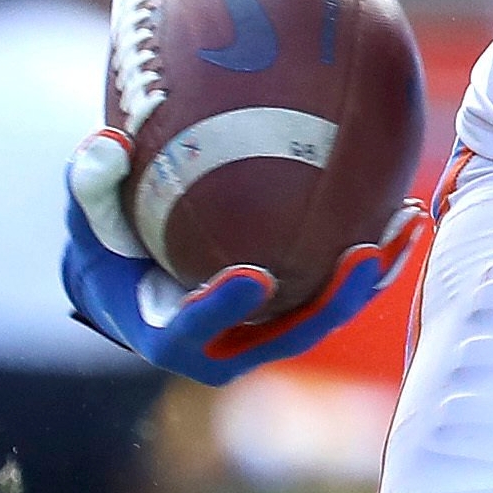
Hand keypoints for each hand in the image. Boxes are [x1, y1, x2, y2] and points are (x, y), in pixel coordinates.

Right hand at [59, 130, 425, 385]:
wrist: (130, 277)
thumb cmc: (105, 241)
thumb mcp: (87, 211)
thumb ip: (90, 181)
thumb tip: (107, 145)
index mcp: (166, 335)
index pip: (192, 331)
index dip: (220, 308)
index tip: (251, 276)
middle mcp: (225, 346)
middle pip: (285, 333)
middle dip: (330, 300)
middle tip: (362, 255)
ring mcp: (264, 333)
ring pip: (324, 313)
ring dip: (369, 278)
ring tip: (405, 227)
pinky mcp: (291, 312)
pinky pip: (334, 289)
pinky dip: (371, 257)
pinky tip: (405, 212)